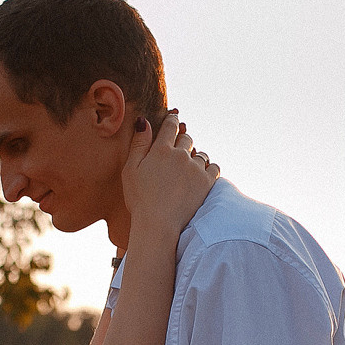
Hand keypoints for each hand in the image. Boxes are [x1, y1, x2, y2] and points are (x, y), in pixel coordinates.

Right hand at [121, 108, 219, 244]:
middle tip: (179, 150)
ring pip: (200, 154)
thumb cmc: (140, 200)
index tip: (174, 120)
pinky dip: (209, 168)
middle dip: (183, 141)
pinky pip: (214, 167)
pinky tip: (202, 175)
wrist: (158, 225)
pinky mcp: (207, 182)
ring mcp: (196, 169)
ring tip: (189, 167)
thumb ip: (138, 144)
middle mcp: (181, 155)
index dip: (173, 121)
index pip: (171, 126)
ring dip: (195, 157)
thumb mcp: (130, 170)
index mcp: (161, 150)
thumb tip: (144, 121)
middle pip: (187, 138)